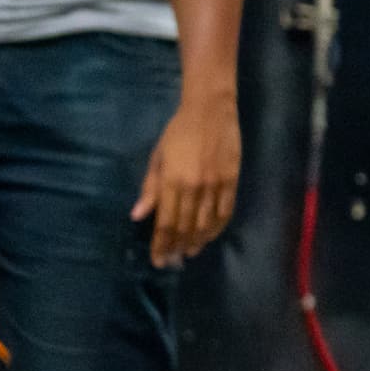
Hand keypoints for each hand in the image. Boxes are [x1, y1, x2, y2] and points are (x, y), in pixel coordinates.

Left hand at [134, 96, 240, 266]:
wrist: (210, 110)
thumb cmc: (178, 131)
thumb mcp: (158, 156)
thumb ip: (150, 187)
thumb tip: (138, 215)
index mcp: (172, 181)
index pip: (165, 222)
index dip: (161, 244)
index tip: (158, 260)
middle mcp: (193, 187)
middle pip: (185, 227)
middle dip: (177, 247)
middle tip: (172, 261)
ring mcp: (215, 185)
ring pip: (206, 223)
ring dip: (197, 241)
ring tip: (189, 252)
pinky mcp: (231, 181)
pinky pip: (225, 211)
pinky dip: (217, 227)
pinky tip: (210, 235)